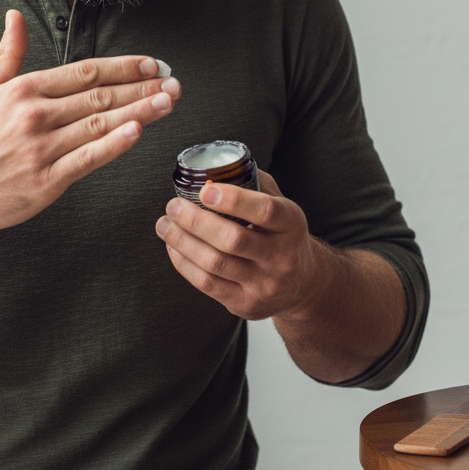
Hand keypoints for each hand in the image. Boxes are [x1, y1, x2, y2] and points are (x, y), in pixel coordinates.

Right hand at [0, 9, 180, 236]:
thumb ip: (7, 53)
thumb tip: (14, 16)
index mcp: (23, 90)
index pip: (84, 72)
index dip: (123, 67)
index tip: (151, 64)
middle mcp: (34, 115)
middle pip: (99, 96)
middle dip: (141, 87)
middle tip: (173, 81)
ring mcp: (41, 149)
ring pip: (99, 124)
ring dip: (139, 111)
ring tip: (167, 102)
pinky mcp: (46, 181)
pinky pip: (87, 159)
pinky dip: (114, 144)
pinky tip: (137, 132)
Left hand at [155, 170, 322, 321]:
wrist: (304, 284)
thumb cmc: (281, 235)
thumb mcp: (281, 206)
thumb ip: (253, 183)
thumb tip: (215, 165)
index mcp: (291, 224)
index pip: (265, 210)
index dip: (232, 199)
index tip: (204, 190)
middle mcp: (282, 257)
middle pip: (232, 239)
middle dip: (195, 221)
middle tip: (172, 206)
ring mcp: (265, 285)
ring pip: (215, 263)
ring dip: (182, 241)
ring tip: (164, 225)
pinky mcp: (247, 304)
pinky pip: (207, 284)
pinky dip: (184, 263)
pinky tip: (173, 247)